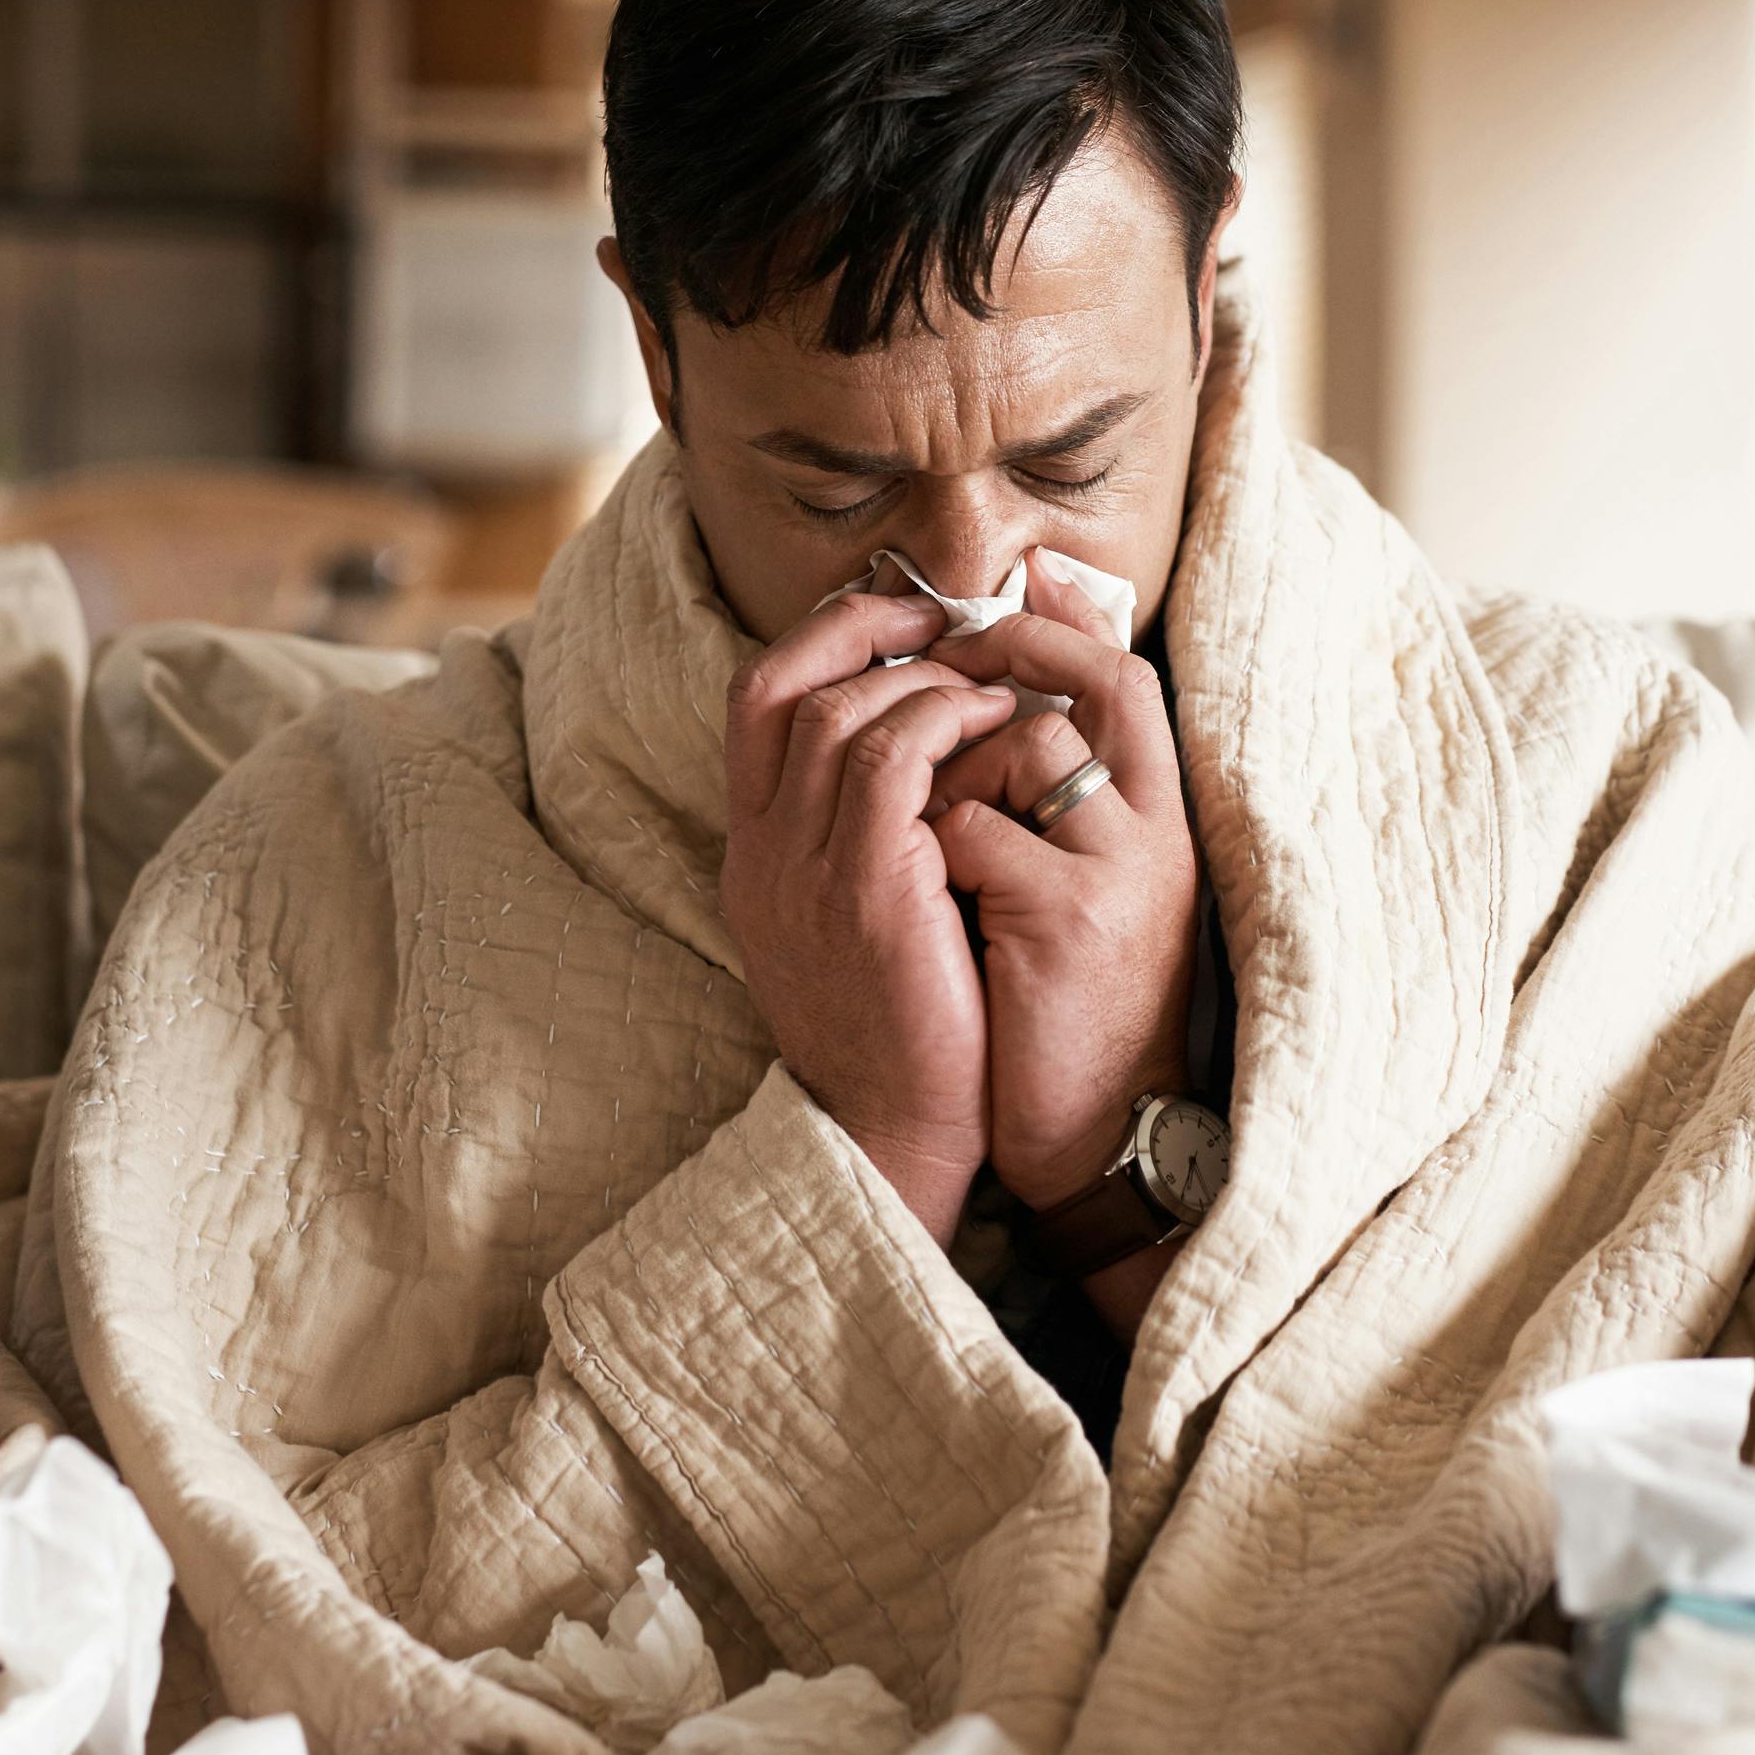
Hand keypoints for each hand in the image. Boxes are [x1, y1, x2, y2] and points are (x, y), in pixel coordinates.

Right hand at [721, 588, 1025, 1240]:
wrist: (898, 1136)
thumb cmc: (906, 1030)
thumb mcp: (859, 920)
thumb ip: (866, 836)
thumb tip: (924, 749)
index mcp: (753, 854)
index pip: (754, 701)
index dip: (820, 638)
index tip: (895, 618)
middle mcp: (760, 852)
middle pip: (784, 685)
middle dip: (869, 630)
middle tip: (949, 620)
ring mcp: (802, 868)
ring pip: (841, 711)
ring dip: (923, 676)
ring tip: (991, 678)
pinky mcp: (863, 888)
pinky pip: (894, 756)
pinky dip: (947, 718)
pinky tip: (1001, 722)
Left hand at [921, 562, 1202, 1226]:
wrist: (1091, 1135)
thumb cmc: (1065, 1008)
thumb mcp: (1085, 891)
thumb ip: (1057, 804)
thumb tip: (993, 704)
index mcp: (1162, 820)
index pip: (1126, 676)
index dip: (1058, 631)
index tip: (984, 622)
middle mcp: (1157, 831)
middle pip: (1090, 690)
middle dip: (997, 682)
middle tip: (931, 698)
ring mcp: (1118, 868)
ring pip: (1023, 748)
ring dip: (952, 780)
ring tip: (928, 839)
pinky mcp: (1069, 914)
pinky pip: (970, 828)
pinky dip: (930, 852)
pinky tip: (928, 899)